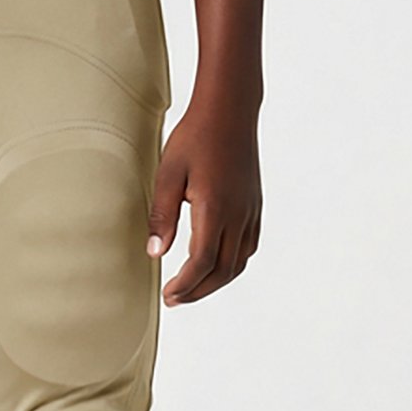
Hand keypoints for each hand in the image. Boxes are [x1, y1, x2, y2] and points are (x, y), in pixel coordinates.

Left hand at [147, 105, 262, 306]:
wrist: (229, 111)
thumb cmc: (195, 138)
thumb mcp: (168, 174)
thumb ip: (162, 216)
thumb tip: (156, 252)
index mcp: (215, 209)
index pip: (201, 262)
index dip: (184, 285)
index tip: (167, 295)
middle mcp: (238, 215)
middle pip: (223, 271)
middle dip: (198, 291)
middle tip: (174, 299)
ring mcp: (250, 211)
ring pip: (239, 262)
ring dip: (216, 281)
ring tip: (192, 288)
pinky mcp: (255, 205)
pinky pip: (248, 246)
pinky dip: (233, 264)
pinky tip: (216, 265)